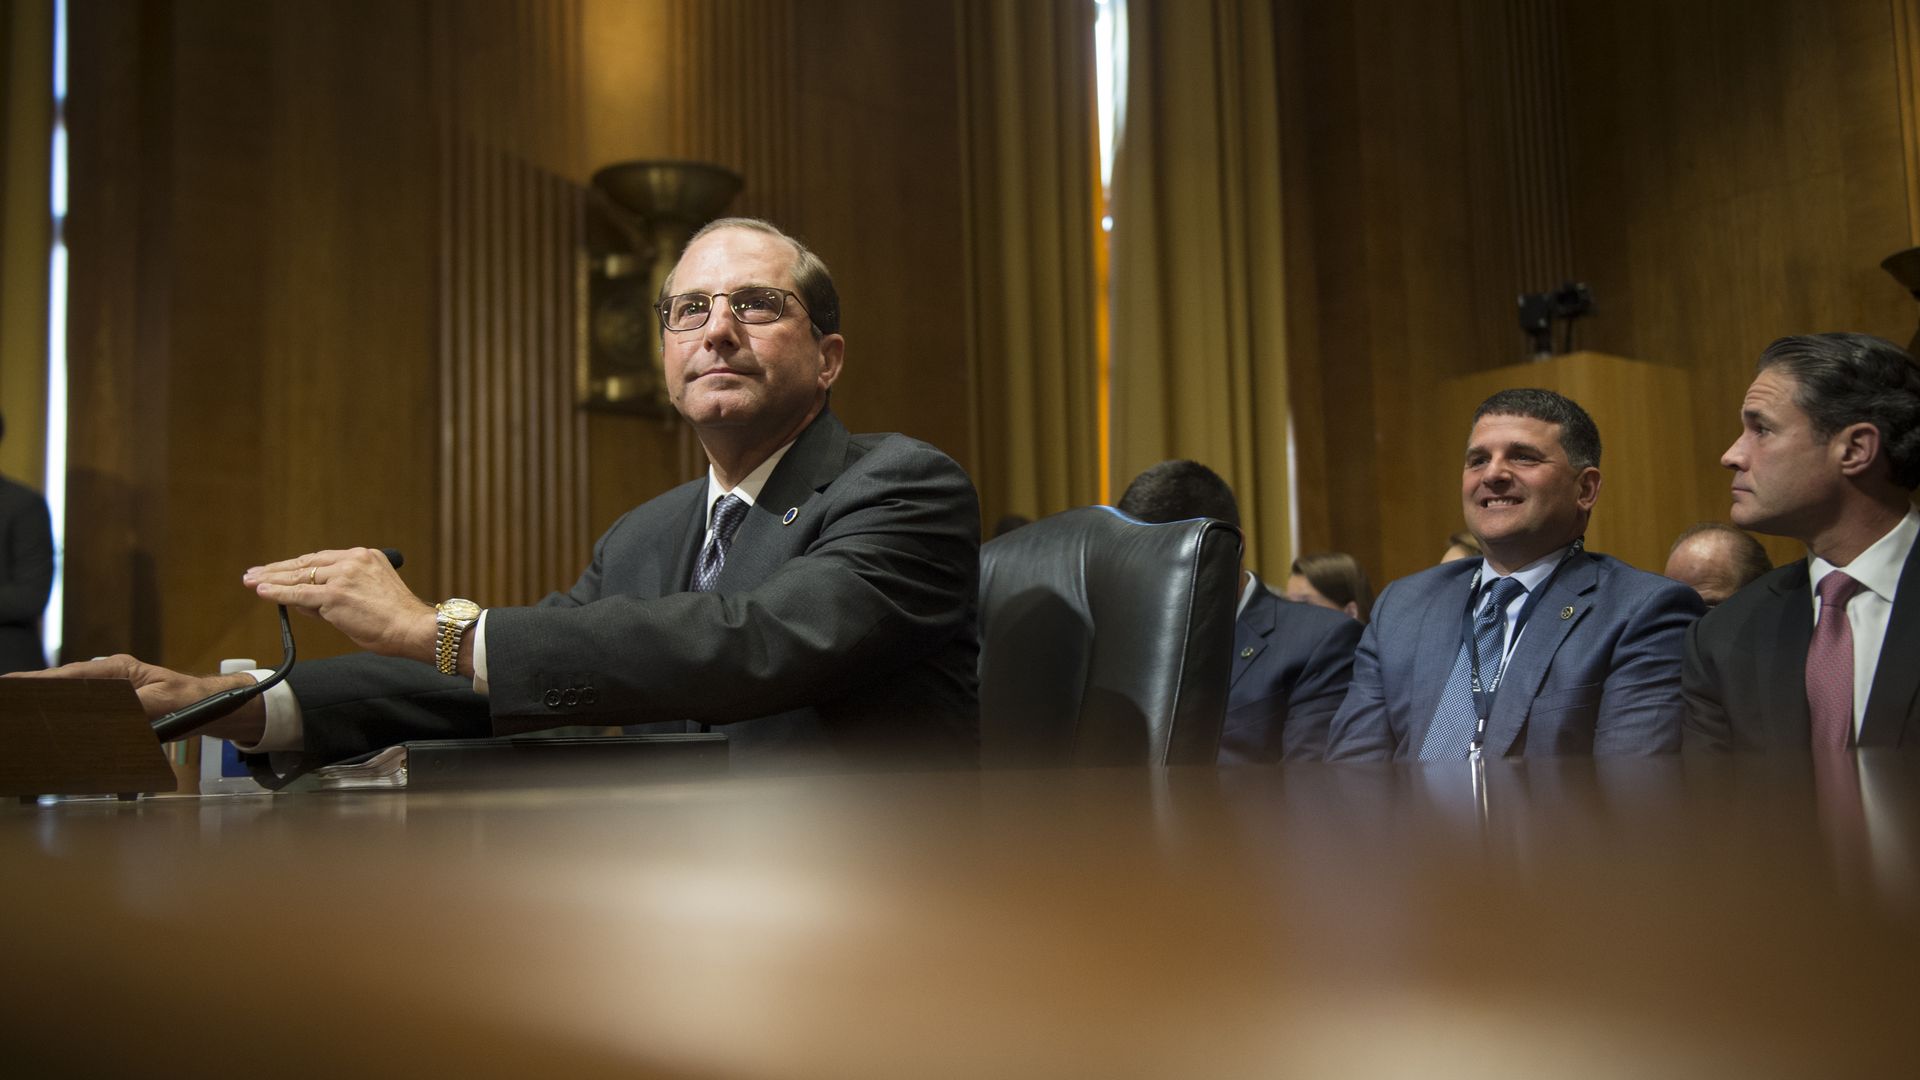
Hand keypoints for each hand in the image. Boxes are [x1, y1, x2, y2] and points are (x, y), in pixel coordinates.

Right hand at [6, 655, 265, 743]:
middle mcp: (111, 676)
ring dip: (46, 703)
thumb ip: (136, 708)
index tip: (14, 685)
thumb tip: (109, 713)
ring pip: (70, 695)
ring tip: (19, 707)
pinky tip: (47, 721)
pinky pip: (83, 708)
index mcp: (119, 670)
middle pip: (64, 684)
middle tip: (8, 694)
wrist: (211, 705)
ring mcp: (111, 690)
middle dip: (35, 691)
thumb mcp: (164, 703)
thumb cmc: (192, 699)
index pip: (72, 676)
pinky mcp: (114, 705)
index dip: (41, 682)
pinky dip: (64, 713)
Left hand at [244, 547, 436, 661]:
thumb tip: (307, 600)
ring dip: (272, 579)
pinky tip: (262, 590)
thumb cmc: (397, 618)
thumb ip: (342, 592)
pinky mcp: (334, 595)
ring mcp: (342, 576)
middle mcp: (353, 560)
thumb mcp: (372, 595)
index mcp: (365, 556)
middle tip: (257, 572)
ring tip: (252, 580)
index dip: (299, 566)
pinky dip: (277, 592)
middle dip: (279, 569)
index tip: (283, 569)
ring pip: (299, 576)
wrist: (412, 628)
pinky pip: (298, 593)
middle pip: (307, 563)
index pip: (323, 559)